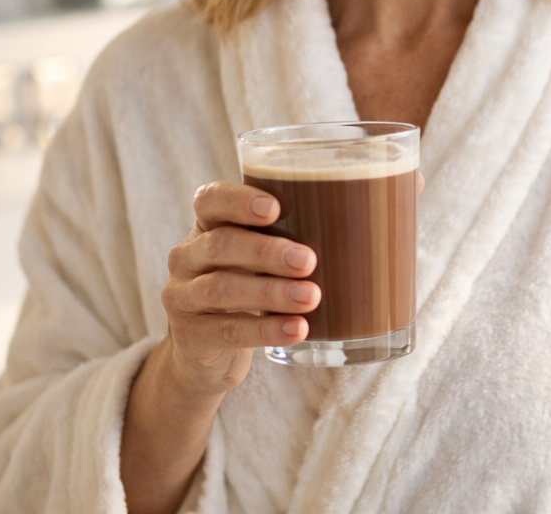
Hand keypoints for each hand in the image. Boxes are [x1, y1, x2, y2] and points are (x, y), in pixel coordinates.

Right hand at [159, 181, 319, 395]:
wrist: (209, 351)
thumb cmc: (251, 284)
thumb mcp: (261, 256)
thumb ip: (291, 236)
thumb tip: (368, 222)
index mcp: (208, 224)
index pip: (211, 199)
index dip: (239, 200)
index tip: (276, 208)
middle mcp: (188, 255)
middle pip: (222, 244)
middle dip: (268, 251)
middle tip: (309, 260)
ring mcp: (182, 296)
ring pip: (222, 288)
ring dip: (271, 292)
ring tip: (311, 297)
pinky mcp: (189, 336)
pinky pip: (227, 331)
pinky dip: (265, 330)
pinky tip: (297, 329)